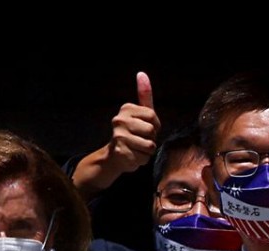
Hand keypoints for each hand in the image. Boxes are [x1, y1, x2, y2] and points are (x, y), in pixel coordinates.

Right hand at [72, 71, 160, 196]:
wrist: (113, 157)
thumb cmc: (132, 133)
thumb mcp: (140, 113)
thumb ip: (144, 95)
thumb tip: (142, 73)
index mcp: (125, 109)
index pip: (153, 116)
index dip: (155, 126)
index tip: (144, 129)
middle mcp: (119, 120)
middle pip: (151, 131)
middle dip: (151, 139)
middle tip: (139, 140)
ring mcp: (119, 137)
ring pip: (149, 145)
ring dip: (147, 151)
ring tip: (136, 149)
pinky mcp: (120, 152)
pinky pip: (143, 158)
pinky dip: (141, 160)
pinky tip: (132, 156)